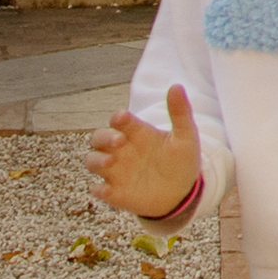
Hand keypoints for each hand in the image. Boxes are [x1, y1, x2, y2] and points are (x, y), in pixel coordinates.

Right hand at [85, 84, 201, 218]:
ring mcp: (116, 171)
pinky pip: (97, 190)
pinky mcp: (114, 192)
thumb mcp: (185, 135)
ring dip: (96, 161)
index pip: (119, 120)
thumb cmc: (182, 159)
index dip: (118, 118)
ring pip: (91, 161)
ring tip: (110, 161)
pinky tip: (107, 190)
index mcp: (137, 132)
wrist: (183, 191)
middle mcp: (122, 149)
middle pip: (98, 138)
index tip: (123, 118)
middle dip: (103, 137)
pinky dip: (98, 189)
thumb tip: (176, 86)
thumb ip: (180, 112)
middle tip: (119, 141)